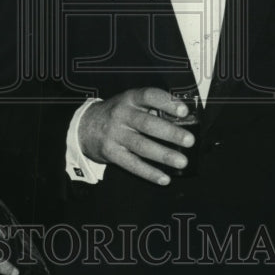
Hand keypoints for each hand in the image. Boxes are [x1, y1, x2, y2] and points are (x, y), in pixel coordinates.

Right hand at [78, 87, 194, 185]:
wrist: (84, 126)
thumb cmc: (117, 114)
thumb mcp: (130, 103)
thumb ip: (152, 108)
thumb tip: (183, 121)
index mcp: (129, 99)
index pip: (148, 96)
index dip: (166, 102)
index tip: (183, 111)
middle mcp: (121, 115)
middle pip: (147, 124)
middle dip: (170, 132)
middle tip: (189, 140)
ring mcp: (115, 135)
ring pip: (141, 146)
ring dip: (163, 155)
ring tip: (182, 161)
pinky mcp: (111, 153)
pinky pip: (132, 164)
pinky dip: (149, 173)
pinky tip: (165, 178)